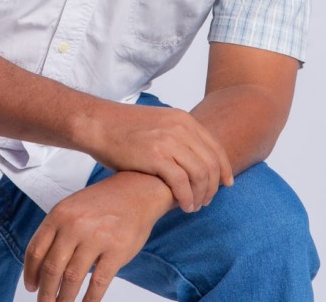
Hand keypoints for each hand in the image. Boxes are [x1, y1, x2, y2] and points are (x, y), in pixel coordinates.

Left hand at [23, 172, 168, 301]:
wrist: (137, 190)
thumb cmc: (102, 203)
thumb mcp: (73, 207)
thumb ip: (57, 232)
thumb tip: (40, 269)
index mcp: (60, 213)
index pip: (36, 250)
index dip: (30, 273)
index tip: (31, 286)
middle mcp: (75, 224)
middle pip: (51, 268)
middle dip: (45, 292)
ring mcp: (96, 237)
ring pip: (72, 279)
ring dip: (64, 299)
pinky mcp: (117, 250)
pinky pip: (98, 283)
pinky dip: (89, 300)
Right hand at [85, 103, 232, 212]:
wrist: (99, 123)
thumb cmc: (124, 128)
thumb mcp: (158, 124)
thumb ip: (177, 135)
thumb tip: (193, 157)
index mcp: (183, 119)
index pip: (215, 146)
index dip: (224, 168)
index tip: (227, 184)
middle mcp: (180, 128)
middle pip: (211, 162)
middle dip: (214, 186)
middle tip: (208, 200)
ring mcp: (168, 141)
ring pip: (200, 174)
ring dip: (201, 194)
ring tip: (194, 206)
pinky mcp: (155, 156)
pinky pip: (182, 183)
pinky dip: (187, 198)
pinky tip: (184, 206)